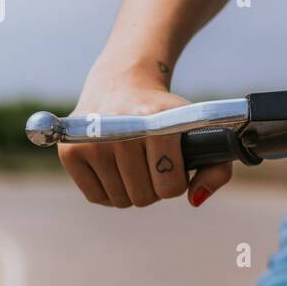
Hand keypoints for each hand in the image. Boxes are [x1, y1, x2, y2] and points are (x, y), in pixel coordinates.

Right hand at [57, 66, 232, 208]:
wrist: (123, 85)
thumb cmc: (167, 117)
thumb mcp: (199, 131)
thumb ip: (216, 168)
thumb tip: (195, 199)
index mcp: (158, 125)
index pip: (169, 187)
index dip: (175, 181)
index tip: (173, 162)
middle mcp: (121, 131)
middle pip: (144, 197)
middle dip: (153, 187)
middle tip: (151, 161)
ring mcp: (92, 142)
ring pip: (120, 200)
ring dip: (131, 189)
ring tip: (133, 161)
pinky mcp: (70, 152)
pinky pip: (96, 198)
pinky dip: (108, 190)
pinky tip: (113, 166)